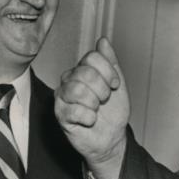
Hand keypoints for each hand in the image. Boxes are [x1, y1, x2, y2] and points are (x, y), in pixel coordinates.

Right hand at [55, 37, 128, 178]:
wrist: (112, 138)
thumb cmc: (113, 112)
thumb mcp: (118, 85)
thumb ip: (111, 62)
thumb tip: (103, 41)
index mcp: (83, 70)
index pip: (92, 57)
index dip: (108, 71)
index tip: (114, 84)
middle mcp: (70, 80)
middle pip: (85, 72)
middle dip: (102, 89)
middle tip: (105, 99)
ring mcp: (63, 97)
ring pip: (77, 89)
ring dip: (94, 103)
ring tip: (96, 109)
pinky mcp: (60, 114)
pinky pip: (74, 110)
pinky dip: (89, 117)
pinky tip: (90, 120)